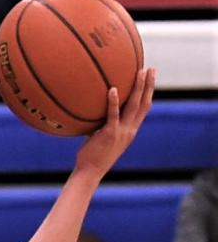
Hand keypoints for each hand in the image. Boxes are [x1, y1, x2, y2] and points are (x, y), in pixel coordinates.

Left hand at [74, 68, 154, 182]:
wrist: (90, 172)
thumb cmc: (92, 155)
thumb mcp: (102, 137)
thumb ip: (103, 124)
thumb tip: (94, 110)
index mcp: (130, 131)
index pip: (144, 109)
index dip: (149, 93)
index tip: (151, 78)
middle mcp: (130, 130)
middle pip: (144, 104)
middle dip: (149, 85)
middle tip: (151, 69)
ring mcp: (121, 132)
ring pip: (134, 106)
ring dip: (138, 88)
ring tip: (140, 72)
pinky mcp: (109, 134)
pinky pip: (113, 115)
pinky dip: (113, 101)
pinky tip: (112, 89)